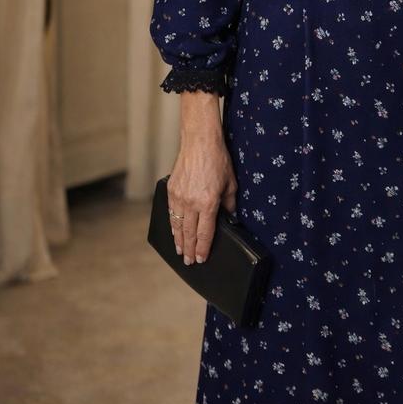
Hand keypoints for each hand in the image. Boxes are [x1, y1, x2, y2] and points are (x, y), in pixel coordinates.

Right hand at [167, 94, 237, 265]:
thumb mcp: (230, 183)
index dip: (203, 249)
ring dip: (179, 240)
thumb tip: (231, 217)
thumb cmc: (218, 160)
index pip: (205, 233)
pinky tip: (174, 231)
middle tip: (189, 262)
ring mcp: (179, 196)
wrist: (199, 142)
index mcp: (208, 203)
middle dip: (189, 250)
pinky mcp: (171, 190)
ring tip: (180, 251)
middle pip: (189, 233)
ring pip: (177, 225)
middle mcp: (191, 202)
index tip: (201, 259)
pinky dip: (172, 224)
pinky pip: (171, 212)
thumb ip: (230, 203)